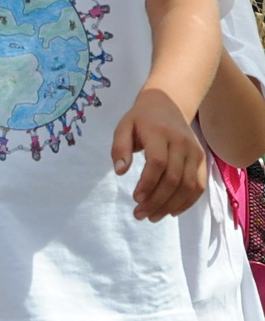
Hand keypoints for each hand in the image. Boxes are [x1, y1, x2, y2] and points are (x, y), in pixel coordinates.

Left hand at [112, 87, 207, 220]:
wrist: (168, 104)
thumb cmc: (141, 119)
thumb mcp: (123, 126)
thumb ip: (119, 148)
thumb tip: (119, 171)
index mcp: (159, 133)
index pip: (157, 163)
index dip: (147, 183)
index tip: (135, 198)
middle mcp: (181, 143)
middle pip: (173, 178)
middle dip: (156, 200)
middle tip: (139, 214)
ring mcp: (195, 152)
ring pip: (188, 185)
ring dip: (170, 205)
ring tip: (153, 217)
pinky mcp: (202, 160)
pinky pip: (198, 185)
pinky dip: (187, 202)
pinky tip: (171, 211)